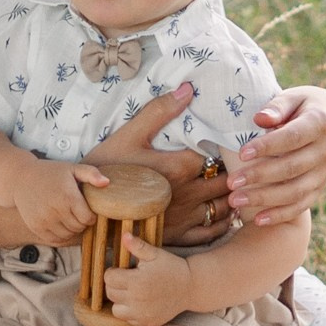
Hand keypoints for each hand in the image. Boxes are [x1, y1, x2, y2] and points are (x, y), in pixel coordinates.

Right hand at [5, 152, 101, 245]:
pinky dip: (61, 236)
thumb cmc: (51, 173)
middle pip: (79, 228)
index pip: (88, 218)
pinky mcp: (36, 228)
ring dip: (72, 230)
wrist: (21, 178)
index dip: (91, 215)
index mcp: (68, 196)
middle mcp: (56, 210)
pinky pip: (56, 240)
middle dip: (82, 222)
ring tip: (69, 217)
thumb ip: (91, 174)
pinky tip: (60, 224)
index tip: (87, 208)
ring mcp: (45, 221)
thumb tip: (107, 182)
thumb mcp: (72, 168)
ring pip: (68, 236)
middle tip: (78, 212)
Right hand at [91, 85, 229, 247]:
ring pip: (224, 206)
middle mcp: (188, 194)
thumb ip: (158, 111)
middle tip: (235, 162)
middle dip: (232, 171)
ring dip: (231, 195)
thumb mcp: (128, 135)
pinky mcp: (179, 237)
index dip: (225, 147)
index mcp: (180, 167)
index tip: (228, 141)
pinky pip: (212, 231)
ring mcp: (185, 218)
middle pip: (225, 180)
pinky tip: (222, 211)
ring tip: (231, 184)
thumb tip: (187, 89)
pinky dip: (222, 221)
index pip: (218, 153)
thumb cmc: (108, 170)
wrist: (89, 211)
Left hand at [101, 231, 191, 325]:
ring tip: (130, 292)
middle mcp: (137, 300)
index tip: (122, 269)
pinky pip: (128, 320)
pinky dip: (130, 312)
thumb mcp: (155, 254)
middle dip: (115, 285)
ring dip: (120, 301)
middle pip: (110, 294)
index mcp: (136, 281)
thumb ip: (137, 246)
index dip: (113, 272)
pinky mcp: (146, 323)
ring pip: (116, 310)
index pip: (109, 278)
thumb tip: (124, 235)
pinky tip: (139, 302)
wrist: (191, 288)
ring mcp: (142, 314)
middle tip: (126, 279)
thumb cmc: (172, 267)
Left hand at [227, 85, 325, 228]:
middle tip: (231, 182)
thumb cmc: (301, 105)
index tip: (242, 153)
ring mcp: (325, 172)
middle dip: (259, 176)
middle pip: (292, 167)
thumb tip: (260, 119)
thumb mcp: (292, 96)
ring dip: (265, 199)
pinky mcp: (319, 187)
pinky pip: (301, 205)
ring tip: (235, 200)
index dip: (268, 146)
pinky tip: (257, 220)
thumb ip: (277, 106)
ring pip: (296, 191)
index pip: (293, 137)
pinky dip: (280, 215)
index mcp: (321, 122)